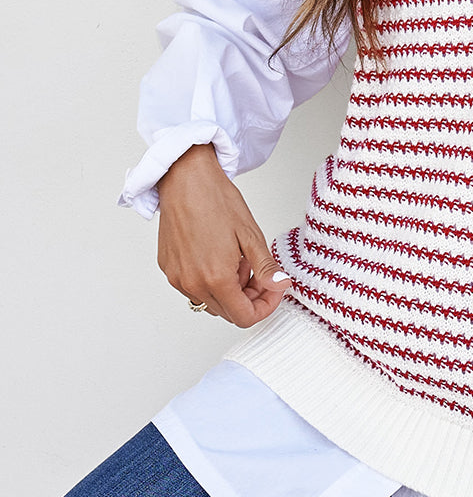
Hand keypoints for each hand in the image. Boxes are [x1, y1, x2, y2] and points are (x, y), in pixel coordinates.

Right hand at [156, 144, 289, 327]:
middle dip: (249, 297)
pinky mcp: (168, 268)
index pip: (244, 317)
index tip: (273, 290)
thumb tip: (280, 286)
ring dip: (229, 290)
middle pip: (228, 312)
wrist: (186, 179)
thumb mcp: (251, 235)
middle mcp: (192, 283)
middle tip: (258, 271)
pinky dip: (210, 280)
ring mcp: (177, 277)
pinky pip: (194, 287)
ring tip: (237, 259)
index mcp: (215, 278)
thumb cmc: (216, 200)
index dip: (265, 307)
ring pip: (210, 301)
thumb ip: (266, 268)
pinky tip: (218, 255)